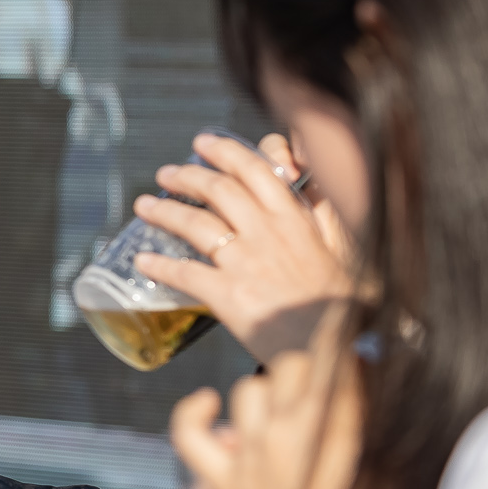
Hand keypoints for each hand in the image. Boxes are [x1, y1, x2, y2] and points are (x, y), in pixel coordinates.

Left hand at [131, 133, 355, 364]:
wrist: (338, 345)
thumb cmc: (343, 301)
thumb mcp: (344, 247)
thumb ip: (321, 214)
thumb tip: (306, 184)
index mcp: (296, 218)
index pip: (256, 169)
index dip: (225, 152)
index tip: (203, 143)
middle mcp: (268, 233)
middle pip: (219, 189)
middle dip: (187, 175)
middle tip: (166, 172)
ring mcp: (246, 262)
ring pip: (195, 224)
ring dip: (165, 211)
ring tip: (144, 205)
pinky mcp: (229, 294)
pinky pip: (185, 274)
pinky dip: (160, 266)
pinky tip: (143, 262)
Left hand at [169, 304, 366, 488]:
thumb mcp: (399, 464)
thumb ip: (380, 413)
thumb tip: (366, 368)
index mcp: (344, 420)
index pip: (334, 346)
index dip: (340, 330)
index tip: (347, 326)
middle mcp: (293, 428)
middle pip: (290, 364)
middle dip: (309, 371)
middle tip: (324, 395)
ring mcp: (253, 455)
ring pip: (247, 390)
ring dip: (266, 395)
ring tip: (287, 415)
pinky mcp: (225, 484)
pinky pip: (188, 432)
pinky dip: (193, 411)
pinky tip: (207, 402)